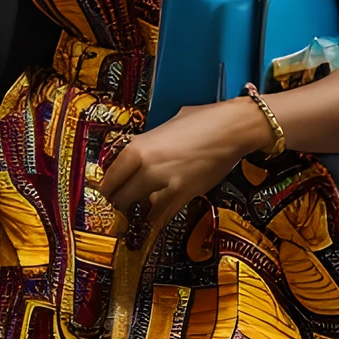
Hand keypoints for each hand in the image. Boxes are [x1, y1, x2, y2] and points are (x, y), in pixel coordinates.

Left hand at [98, 99, 269, 233]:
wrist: (232, 128)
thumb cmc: (202, 120)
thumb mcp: (166, 126)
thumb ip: (151, 142)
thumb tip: (143, 152)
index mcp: (137, 147)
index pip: (110, 177)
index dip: (107, 190)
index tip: (106, 195)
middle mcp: (146, 166)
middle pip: (120, 197)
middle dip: (119, 204)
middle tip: (120, 208)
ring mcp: (164, 182)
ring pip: (140, 209)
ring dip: (138, 214)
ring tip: (137, 216)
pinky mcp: (184, 194)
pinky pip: (163, 214)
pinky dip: (158, 218)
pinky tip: (156, 218)